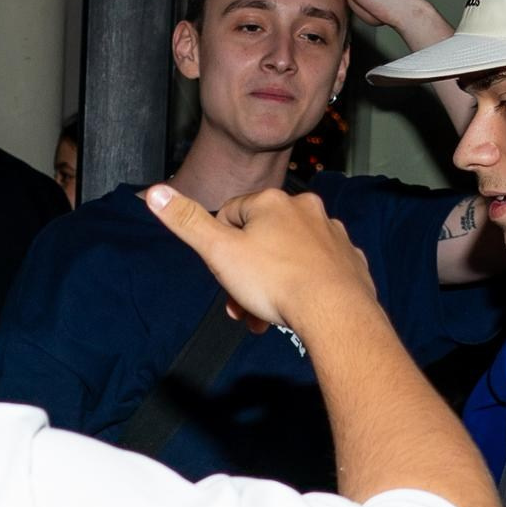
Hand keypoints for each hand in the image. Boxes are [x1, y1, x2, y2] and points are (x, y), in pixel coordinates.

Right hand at [147, 177, 379, 338]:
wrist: (335, 311)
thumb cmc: (275, 281)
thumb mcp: (219, 252)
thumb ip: (187, 222)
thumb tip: (155, 191)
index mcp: (271, 201)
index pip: (230, 214)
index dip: (221, 246)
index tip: (224, 273)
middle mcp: (305, 209)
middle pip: (262, 237)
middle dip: (246, 271)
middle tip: (240, 305)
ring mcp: (331, 233)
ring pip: (290, 255)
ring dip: (273, 283)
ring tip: (266, 315)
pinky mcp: (350, 258)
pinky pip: (319, 268)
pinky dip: (306, 284)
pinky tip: (300, 305)